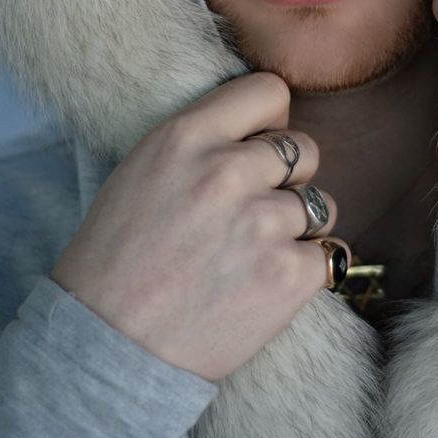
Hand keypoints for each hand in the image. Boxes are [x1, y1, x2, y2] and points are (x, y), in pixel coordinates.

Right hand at [50, 72, 345, 381]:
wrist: (106, 347)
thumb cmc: (116, 258)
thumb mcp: (143, 169)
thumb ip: (204, 140)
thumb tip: (265, 129)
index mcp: (187, 136)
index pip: (269, 91)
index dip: (271, 122)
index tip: (258, 148)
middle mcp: (228, 171)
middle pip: (304, 149)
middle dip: (287, 179)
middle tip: (251, 213)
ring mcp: (262, 223)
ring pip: (321, 204)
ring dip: (297, 229)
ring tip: (252, 256)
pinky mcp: (287, 276)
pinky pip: (331, 255)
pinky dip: (309, 271)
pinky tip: (270, 284)